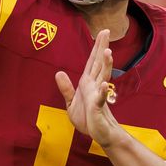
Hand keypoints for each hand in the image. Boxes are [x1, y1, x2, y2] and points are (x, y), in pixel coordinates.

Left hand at [55, 29, 122, 148]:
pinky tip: (104, 85)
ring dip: (105, 65)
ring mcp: (97, 96)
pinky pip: (100, 99)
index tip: (102, 33)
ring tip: (107, 52)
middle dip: (102, 48)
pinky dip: (103, 92)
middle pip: (99, 64)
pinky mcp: (98, 108)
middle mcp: (94, 86)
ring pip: (102, 77)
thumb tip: (58, 73)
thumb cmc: (87, 118)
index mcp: (87, 83)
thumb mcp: (71, 103)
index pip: (92, 62)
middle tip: (107, 32)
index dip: (96, 47)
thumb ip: (66, 88)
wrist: (98, 134)